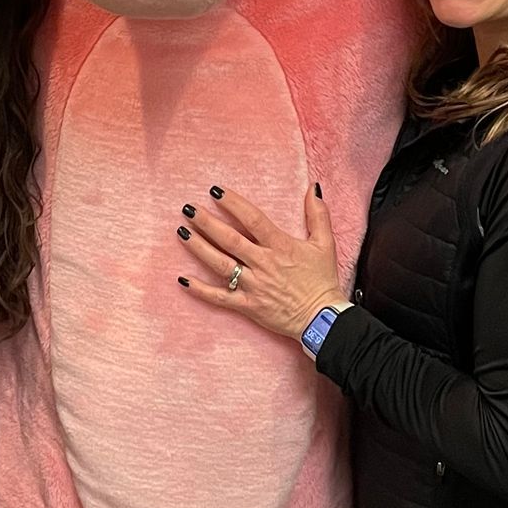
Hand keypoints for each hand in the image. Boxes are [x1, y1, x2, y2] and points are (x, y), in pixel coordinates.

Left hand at [177, 184, 341, 341]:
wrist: (323, 319)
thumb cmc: (322, 281)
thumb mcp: (325, 244)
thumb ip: (318, 214)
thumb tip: (312, 187)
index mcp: (280, 246)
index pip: (253, 219)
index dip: (233, 204)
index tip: (215, 191)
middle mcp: (263, 264)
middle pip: (230, 239)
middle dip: (207, 222)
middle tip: (188, 209)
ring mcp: (253, 286)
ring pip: (221, 264)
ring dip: (199, 248)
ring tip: (182, 233)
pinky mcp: (248, 306)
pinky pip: (220, 298)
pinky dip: (200, 290)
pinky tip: (183, 279)